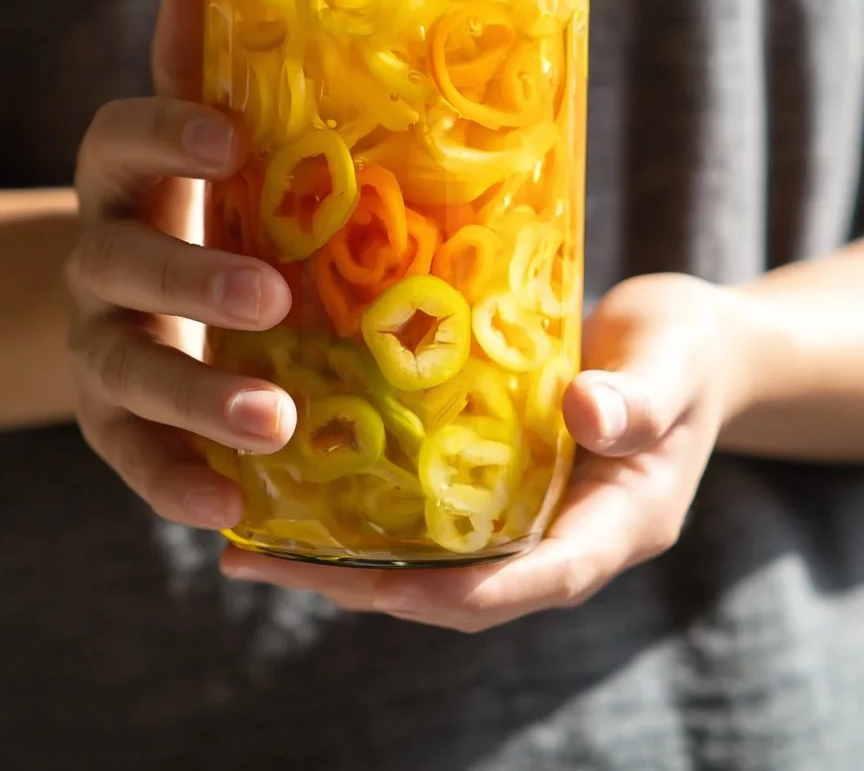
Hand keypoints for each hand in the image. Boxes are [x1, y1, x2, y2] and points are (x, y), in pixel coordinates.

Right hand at [65, 0, 294, 529]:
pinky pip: (132, 458)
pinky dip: (174, 483)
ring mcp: (102, 344)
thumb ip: (204, 50)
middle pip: (121, 264)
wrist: (146, 298)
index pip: (121, 140)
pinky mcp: (114, 422)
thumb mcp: (203, 135)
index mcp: (128, 177)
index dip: (165, 135)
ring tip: (273, 421)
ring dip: (195, 397)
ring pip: (126, 368)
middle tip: (268, 299)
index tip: (228, 137)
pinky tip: (232, 507)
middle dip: (188, 280)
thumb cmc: (199, 203)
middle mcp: (101, 258)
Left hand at [220, 273, 748, 630]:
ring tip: (249, 537)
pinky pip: (426, 511)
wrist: (682, 343)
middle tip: (261, 561)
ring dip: (345, 558)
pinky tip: (302, 484)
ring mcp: (525, 513)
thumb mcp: (672, 361)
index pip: (537, 579)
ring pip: (430, 559)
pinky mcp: (495, 480)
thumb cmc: (685, 348)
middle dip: (362, 586)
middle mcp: (559, 534)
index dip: (462, 591)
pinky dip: (367, 511)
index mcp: (614, 525)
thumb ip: (639, 395)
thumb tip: (584, 414)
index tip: (376, 590)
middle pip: (459, 586)